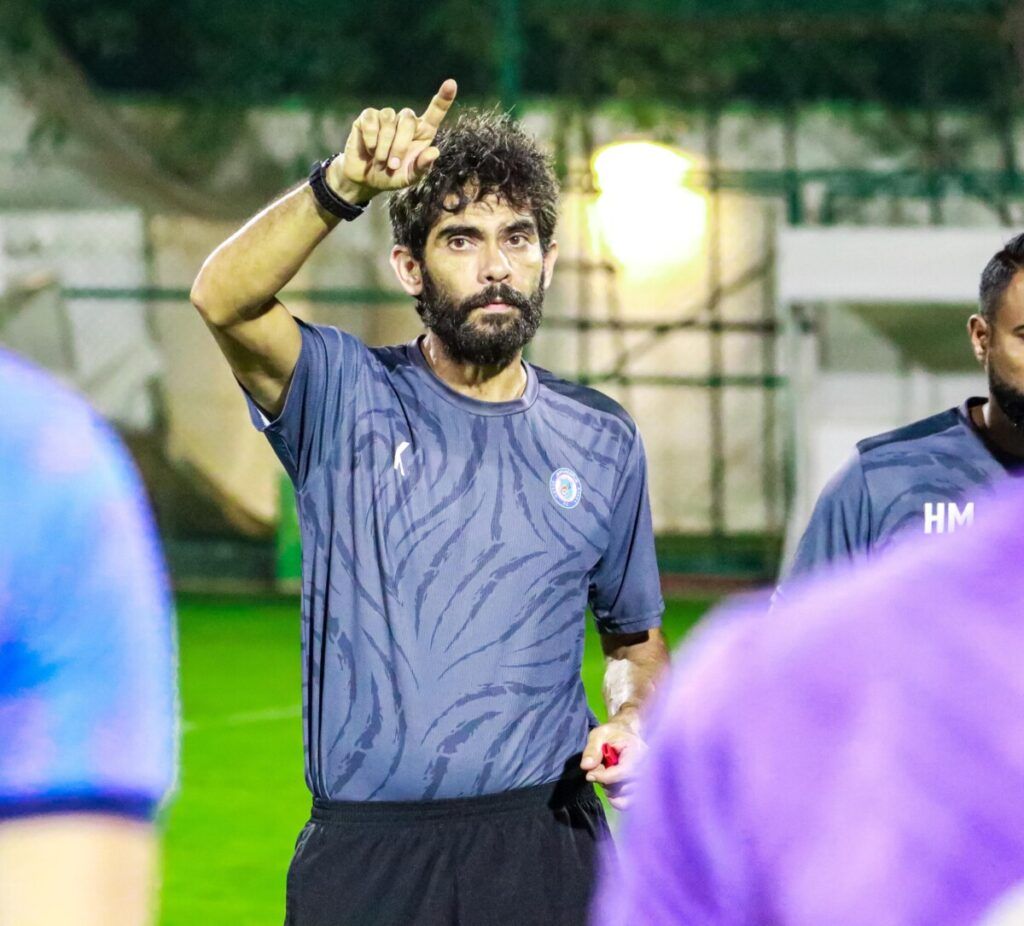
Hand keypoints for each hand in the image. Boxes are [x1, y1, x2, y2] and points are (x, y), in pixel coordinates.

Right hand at [328, 78, 457, 204]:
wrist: (365, 179)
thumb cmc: (392, 176)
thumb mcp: (409, 178)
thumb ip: (422, 167)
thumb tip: (434, 152)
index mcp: (422, 133)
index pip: (435, 112)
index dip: (443, 98)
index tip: (451, 84)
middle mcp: (406, 121)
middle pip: (408, 119)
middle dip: (400, 145)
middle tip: (392, 165)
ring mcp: (386, 117)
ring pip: (389, 119)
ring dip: (384, 146)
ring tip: (380, 161)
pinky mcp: (368, 117)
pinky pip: (371, 121)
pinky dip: (371, 139)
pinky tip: (370, 149)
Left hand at [580, 720, 647, 811]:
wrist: (627, 734)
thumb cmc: (613, 733)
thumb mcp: (599, 735)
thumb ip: (592, 749)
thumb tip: (586, 767)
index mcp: (638, 752)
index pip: (624, 772)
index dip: (604, 777)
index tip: (590, 775)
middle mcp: (647, 768)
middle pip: (624, 786)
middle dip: (605, 782)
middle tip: (598, 769)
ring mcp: (646, 781)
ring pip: (626, 796)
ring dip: (610, 790)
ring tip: (605, 775)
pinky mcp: (642, 790)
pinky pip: (629, 804)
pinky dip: (616, 800)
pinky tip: (610, 790)